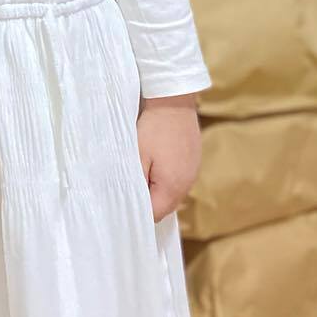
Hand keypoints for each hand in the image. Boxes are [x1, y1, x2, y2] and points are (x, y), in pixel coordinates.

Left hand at [135, 94, 201, 221]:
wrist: (174, 101)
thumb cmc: (153, 128)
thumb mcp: (138, 156)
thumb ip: (136, 183)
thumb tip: (133, 203)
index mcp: (172, 187)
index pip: (154, 215)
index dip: (138, 212)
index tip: (123, 203)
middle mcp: (186, 185)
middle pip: (165, 206)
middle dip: (147, 202)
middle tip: (128, 186)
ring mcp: (192, 173)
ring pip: (171, 193)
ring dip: (156, 189)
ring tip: (141, 172)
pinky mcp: (193, 162)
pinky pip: (178, 179)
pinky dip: (165, 178)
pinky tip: (155, 163)